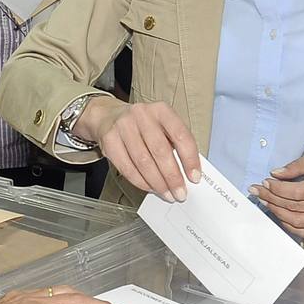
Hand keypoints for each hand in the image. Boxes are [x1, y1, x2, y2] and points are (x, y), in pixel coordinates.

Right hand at [78, 97, 199, 201]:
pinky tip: (149, 187)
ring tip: (166, 193)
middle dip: (172, 177)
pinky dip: (140, 182)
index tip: (194, 177)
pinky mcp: (109, 140)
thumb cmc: (142, 125)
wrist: (108, 116)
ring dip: (157, 182)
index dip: (189, 159)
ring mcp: (123, 126)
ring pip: (143, 161)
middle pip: (160, 150)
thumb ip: (175, 144)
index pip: (180, 135)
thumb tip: (187, 172)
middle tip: (180, 193)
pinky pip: (127, 167)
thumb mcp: (162, 126)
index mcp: (161, 110)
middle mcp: (142, 115)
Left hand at [251, 152, 303, 238]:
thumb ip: (297, 165)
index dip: (278, 189)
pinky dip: (290, 225)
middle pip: (295, 207)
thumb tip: (275, 174)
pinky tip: (280, 215)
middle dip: (272, 200)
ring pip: (298, 222)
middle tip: (258, 192)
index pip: (298, 192)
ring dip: (278, 213)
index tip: (265, 183)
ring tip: (266, 203)